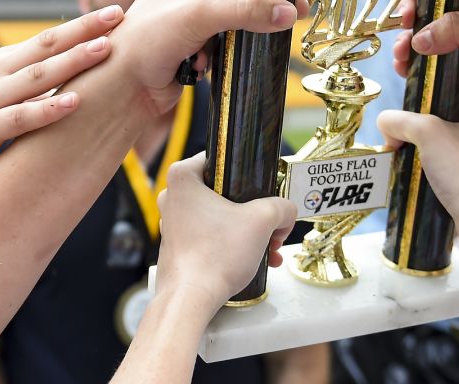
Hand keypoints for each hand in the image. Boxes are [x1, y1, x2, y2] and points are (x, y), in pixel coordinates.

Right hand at [0, 6, 122, 182]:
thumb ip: (26, 77)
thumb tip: (67, 69)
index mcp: (3, 62)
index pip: (48, 37)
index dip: (82, 24)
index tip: (115, 13)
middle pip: (47, 46)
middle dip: (84, 30)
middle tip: (118, 15)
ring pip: (38, 76)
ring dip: (72, 62)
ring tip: (104, 49)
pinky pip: (20, 117)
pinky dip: (47, 109)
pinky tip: (73, 102)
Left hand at [110, 0, 306, 114]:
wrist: (123, 87)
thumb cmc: (144, 41)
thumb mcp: (197, 15)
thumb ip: (243, 9)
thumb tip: (287, 11)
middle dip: (264, 3)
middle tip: (292, 12)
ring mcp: (196, 18)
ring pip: (240, 19)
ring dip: (242, 34)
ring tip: (244, 44)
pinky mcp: (199, 45)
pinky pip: (230, 44)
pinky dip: (228, 54)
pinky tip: (212, 64)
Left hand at [154, 153, 296, 305]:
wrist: (191, 298)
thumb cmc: (215, 255)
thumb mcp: (263, 220)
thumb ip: (282, 207)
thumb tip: (286, 212)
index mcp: (183, 177)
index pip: (223, 160)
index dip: (249, 175)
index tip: (264, 189)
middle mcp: (173, 197)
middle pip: (225, 193)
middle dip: (254, 213)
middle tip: (272, 227)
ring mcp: (172, 223)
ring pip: (221, 218)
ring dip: (248, 232)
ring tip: (270, 249)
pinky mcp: (178, 246)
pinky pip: (212, 237)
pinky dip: (233, 246)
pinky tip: (256, 260)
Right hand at [376, 114, 458, 254]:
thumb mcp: (426, 130)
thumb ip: (400, 121)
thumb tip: (386, 128)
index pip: (445, 105)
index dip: (421, 109)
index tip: (405, 124)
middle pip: (437, 132)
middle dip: (415, 140)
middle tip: (400, 147)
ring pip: (438, 158)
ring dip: (419, 164)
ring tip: (405, 169)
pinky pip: (442, 181)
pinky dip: (427, 183)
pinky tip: (416, 187)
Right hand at [391, 0, 458, 146]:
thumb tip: (420, 38)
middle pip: (434, 7)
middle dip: (413, 11)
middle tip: (404, 19)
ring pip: (425, 35)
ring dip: (406, 39)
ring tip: (402, 50)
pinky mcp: (452, 73)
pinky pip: (423, 63)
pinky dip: (409, 63)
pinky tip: (403, 65)